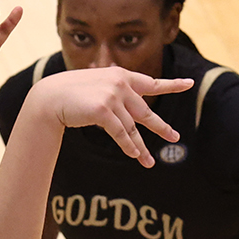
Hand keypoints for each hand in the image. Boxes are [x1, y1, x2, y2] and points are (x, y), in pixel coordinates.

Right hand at [26, 67, 193, 166]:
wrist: (49, 98)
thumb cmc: (70, 95)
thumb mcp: (97, 90)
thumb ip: (116, 98)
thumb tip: (130, 120)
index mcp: (120, 76)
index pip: (151, 82)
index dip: (172, 85)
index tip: (189, 84)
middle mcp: (120, 84)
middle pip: (145, 111)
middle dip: (160, 127)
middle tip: (175, 137)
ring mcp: (112, 96)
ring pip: (132, 127)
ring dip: (140, 147)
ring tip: (148, 162)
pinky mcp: (103, 110)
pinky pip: (120, 133)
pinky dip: (128, 146)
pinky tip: (134, 155)